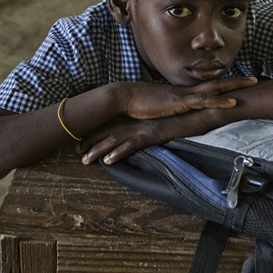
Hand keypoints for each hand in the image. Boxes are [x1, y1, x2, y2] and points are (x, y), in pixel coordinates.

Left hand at [77, 113, 209, 164]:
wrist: (197, 112)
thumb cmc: (180, 118)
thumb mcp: (160, 124)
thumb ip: (148, 129)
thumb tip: (139, 136)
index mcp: (137, 120)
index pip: (111, 127)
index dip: (95, 134)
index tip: (81, 143)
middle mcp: (136, 123)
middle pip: (108, 133)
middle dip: (90, 143)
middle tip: (76, 152)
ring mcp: (143, 128)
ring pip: (115, 140)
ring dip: (98, 151)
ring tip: (84, 160)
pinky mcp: (152, 135)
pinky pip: (132, 145)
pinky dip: (119, 153)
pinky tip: (108, 161)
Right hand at [119, 76, 256, 119]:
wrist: (124, 97)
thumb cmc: (138, 104)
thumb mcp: (158, 109)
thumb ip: (167, 111)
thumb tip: (172, 116)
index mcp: (183, 94)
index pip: (208, 88)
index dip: (224, 86)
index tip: (239, 85)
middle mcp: (187, 91)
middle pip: (217, 84)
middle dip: (237, 82)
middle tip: (256, 79)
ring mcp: (185, 95)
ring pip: (216, 89)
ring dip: (235, 85)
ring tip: (253, 83)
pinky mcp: (181, 103)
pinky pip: (204, 102)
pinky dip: (220, 102)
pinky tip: (233, 103)